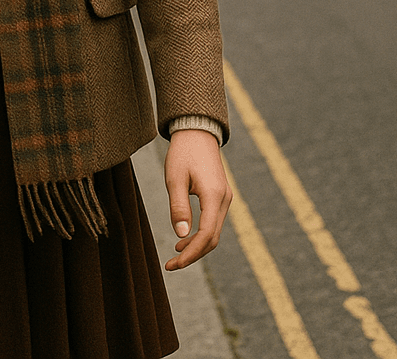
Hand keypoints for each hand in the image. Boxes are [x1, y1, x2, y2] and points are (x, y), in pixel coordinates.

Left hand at [163, 129, 231, 269]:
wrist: (197, 132)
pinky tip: (185, 238)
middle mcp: (224, 200)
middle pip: (212, 238)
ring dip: (197, 246)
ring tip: (175, 253)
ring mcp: (225, 198)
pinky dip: (201, 234)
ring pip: (214, 232)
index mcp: (214, 196)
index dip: (191, 253)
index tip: (174, 264)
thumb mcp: (174, 178)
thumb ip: (178, 206)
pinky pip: (213, 222)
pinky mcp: (221, 196)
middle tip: (171, 265)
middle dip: (193, 254)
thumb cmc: (183, 153)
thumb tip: (181, 234)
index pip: (206, 235)